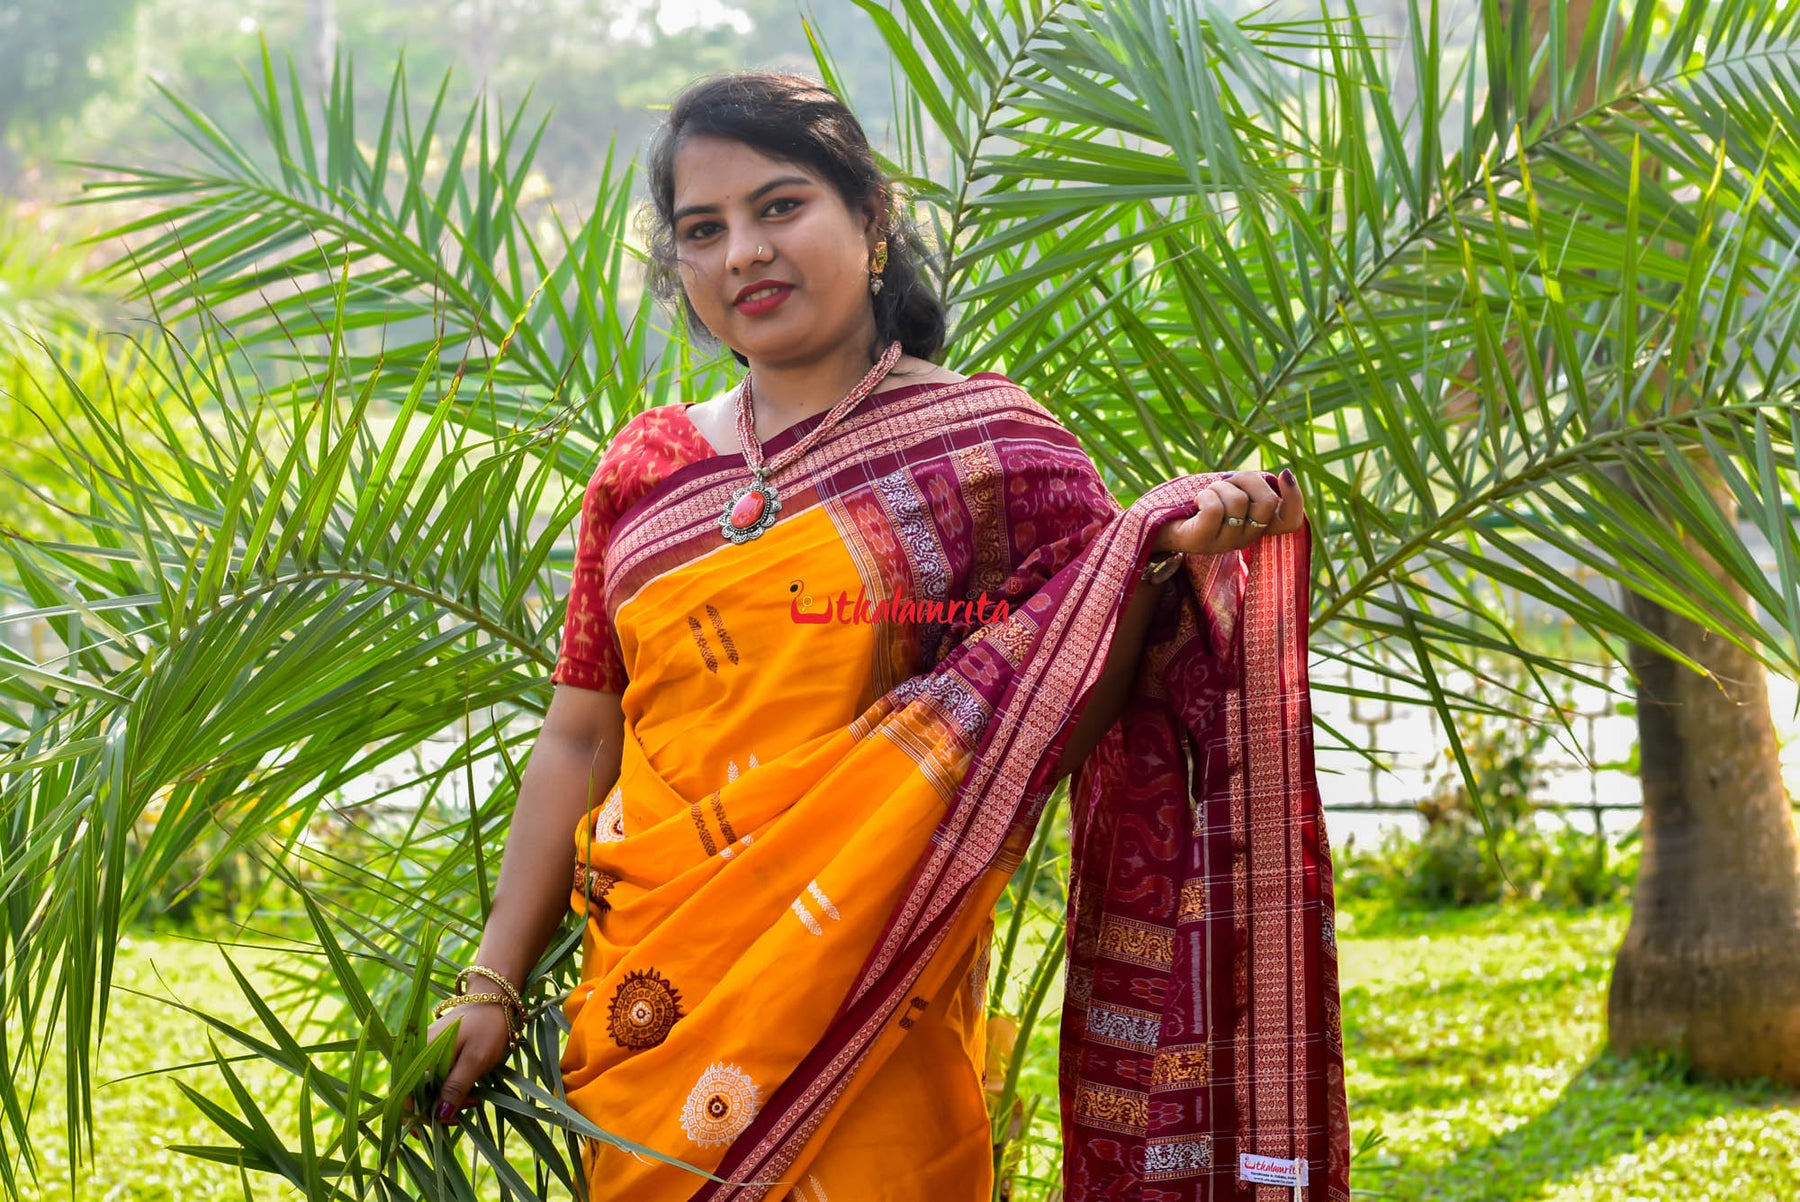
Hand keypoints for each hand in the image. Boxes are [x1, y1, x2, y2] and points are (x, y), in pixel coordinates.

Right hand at [401, 998, 514, 1139]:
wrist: (497, 999)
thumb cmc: (487, 1027)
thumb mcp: (475, 1059)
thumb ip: (456, 1087)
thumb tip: (438, 1116)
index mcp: (421, 1053)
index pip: (403, 1094)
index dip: (415, 1116)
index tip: (436, 1129)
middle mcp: (417, 1055)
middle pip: (414, 1095)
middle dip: (437, 1110)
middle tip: (466, 1111)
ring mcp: (425, 1055)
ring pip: (426, 1090)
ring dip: (446, 1102)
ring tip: (473, 1100)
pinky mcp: (436, 1057)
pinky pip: (435, 1082)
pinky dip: (449, 1092)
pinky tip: (469, 1094)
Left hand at [1154, 468, 1304, 556]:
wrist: (1157, 521)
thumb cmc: (1197, 501)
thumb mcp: (1230, 490)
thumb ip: (1254, 486)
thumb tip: (1284, 475)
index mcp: (1256, 527)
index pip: (1291, 521)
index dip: (1295, 497)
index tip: (1283, 474)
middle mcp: (1245, 539)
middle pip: (1267, 503)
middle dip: (1246, 480)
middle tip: (1226, 482)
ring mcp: (1225, 543)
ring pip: (1237, 501)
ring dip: (1218, 487)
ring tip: (1205, 495)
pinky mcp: (1202, 541)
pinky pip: (1215, 508)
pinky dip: (1204, 496)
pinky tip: (1196, 502)